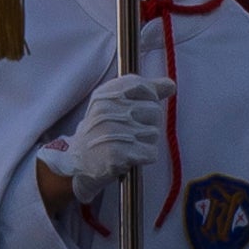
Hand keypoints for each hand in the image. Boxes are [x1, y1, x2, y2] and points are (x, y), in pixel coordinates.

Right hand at [46, 68, 170, 196]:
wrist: (77, 163)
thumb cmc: (100, 131)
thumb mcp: (113, 104)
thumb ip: (143, 91)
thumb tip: (170, 85)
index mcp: (105, 95)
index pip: (141, 85)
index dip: (149, 97)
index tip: (140, 108)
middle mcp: (108, 110)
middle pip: (154, 111)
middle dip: (148, 124)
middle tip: (130, 132)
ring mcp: (113, 131)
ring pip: (154, 133)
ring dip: (146, 142)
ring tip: (128, 145)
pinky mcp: (118, 154)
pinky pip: (151, 153)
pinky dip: (144, 157)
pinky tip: (129, 157)